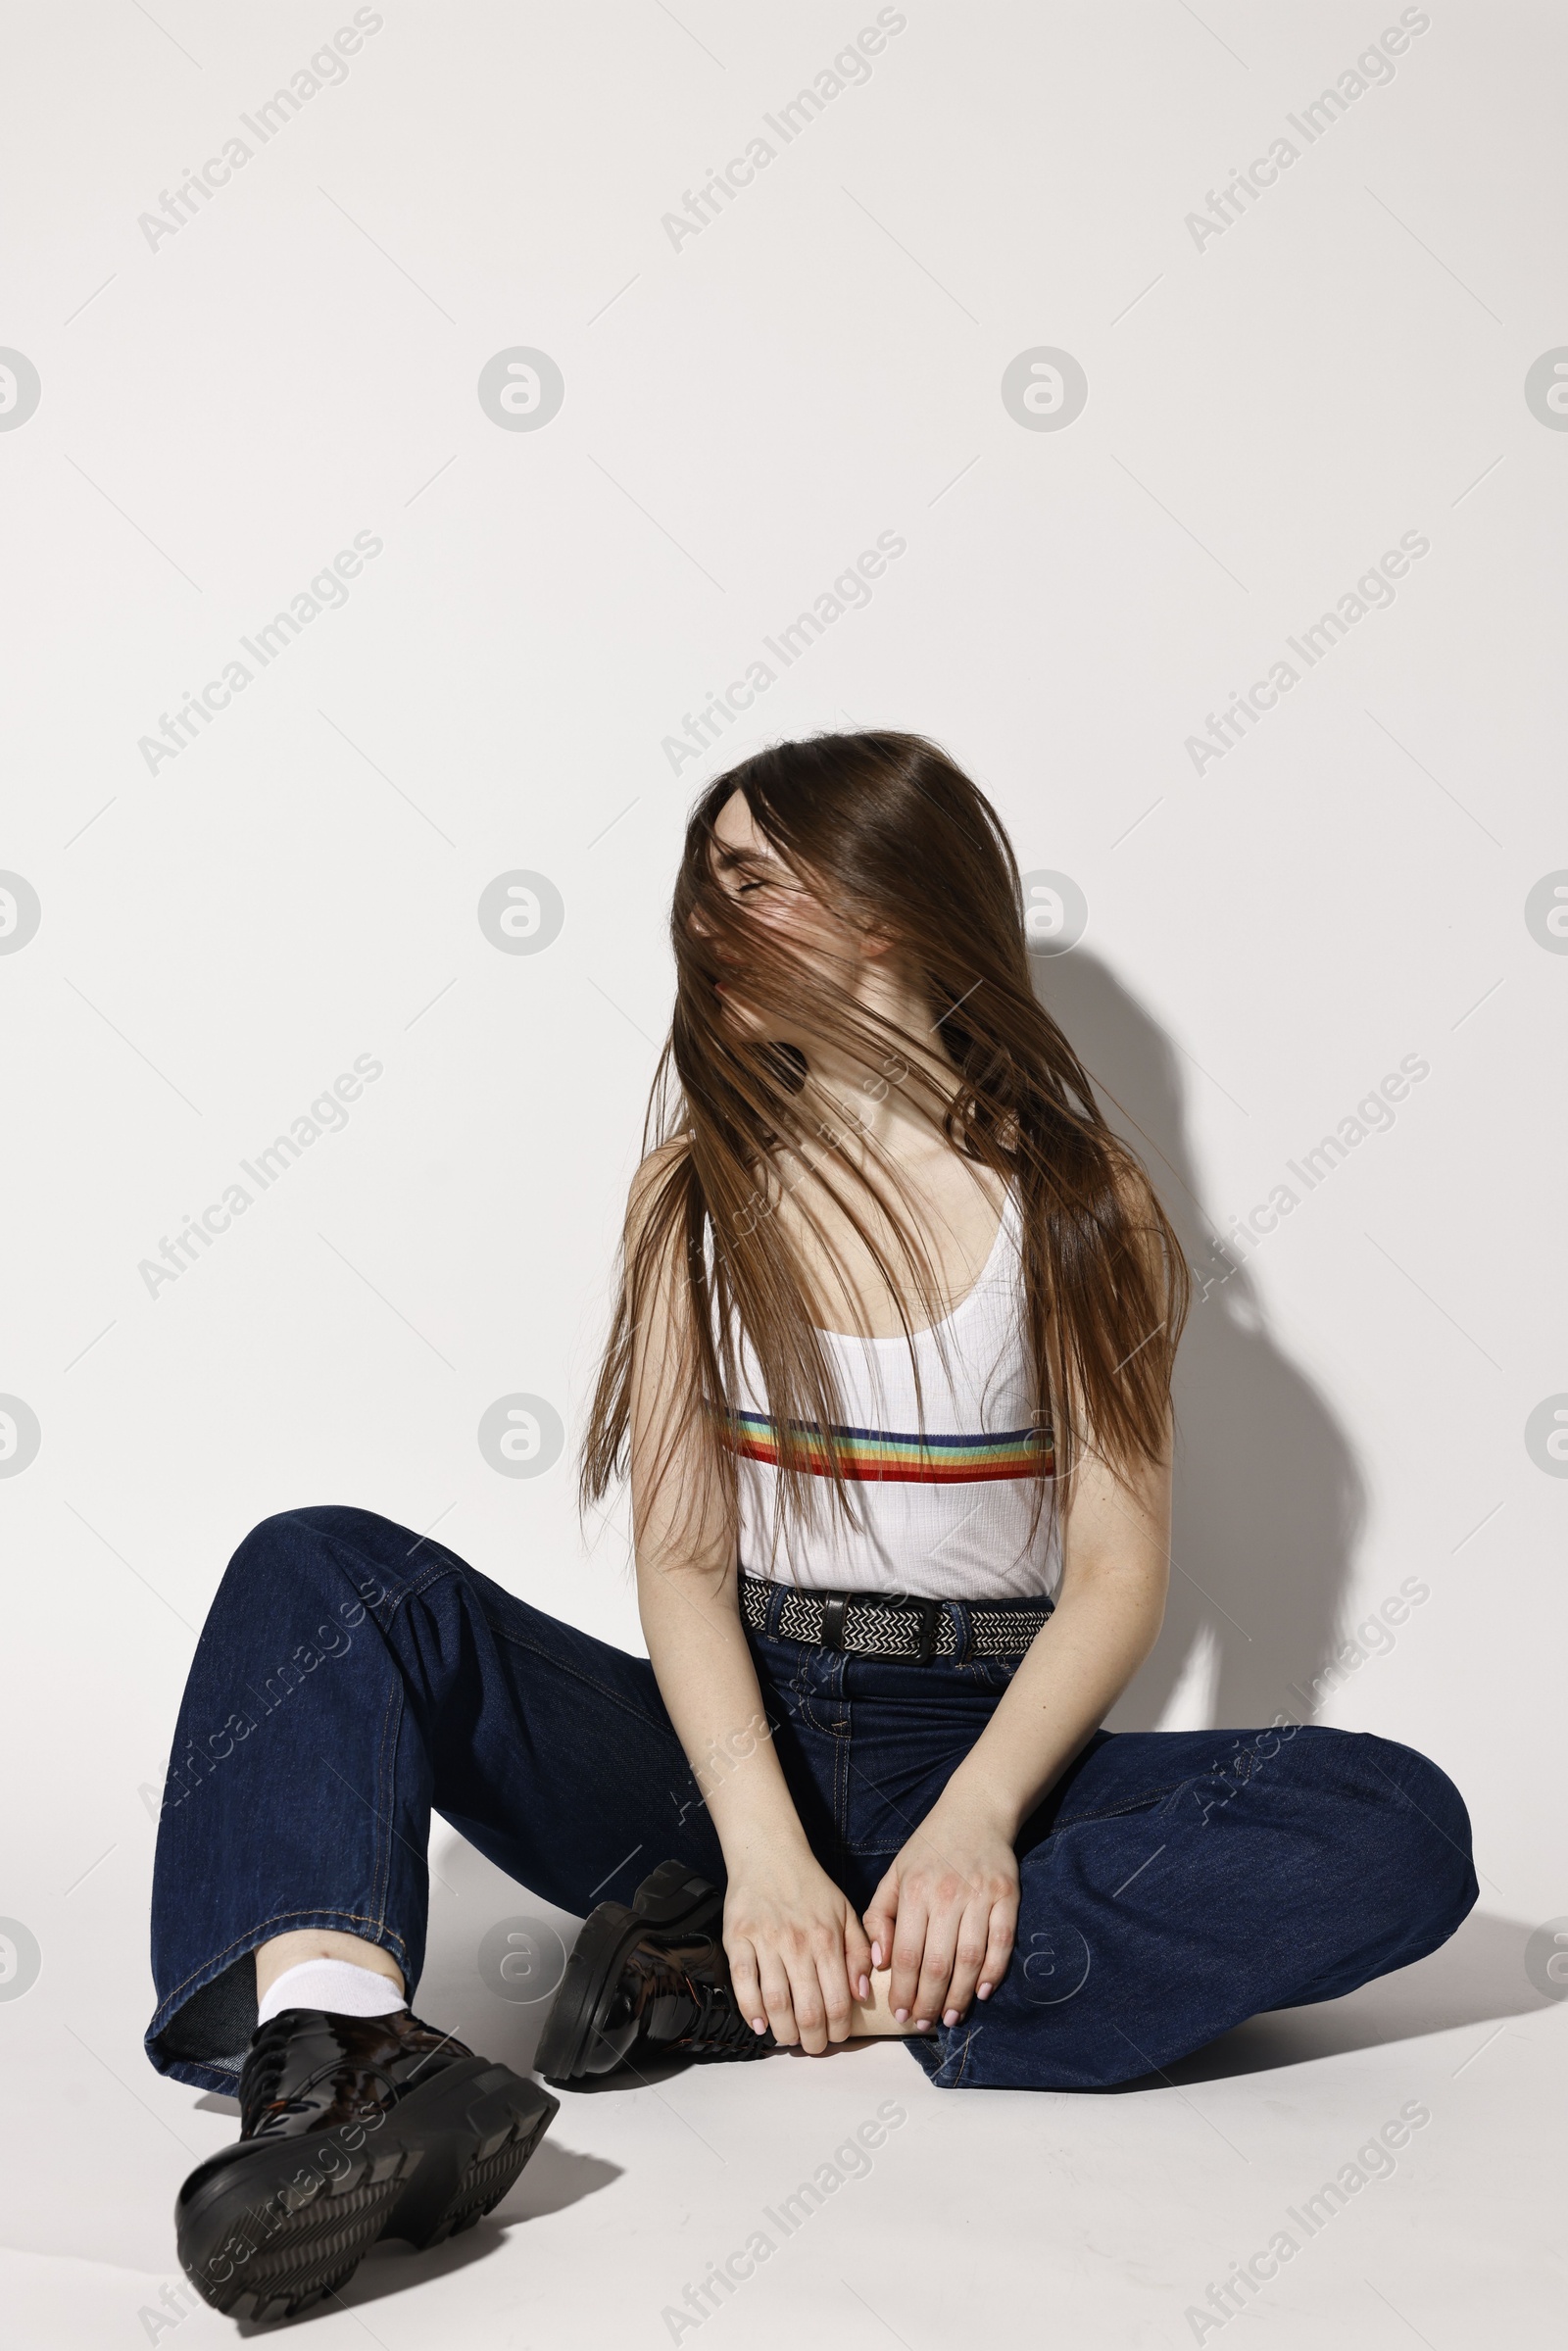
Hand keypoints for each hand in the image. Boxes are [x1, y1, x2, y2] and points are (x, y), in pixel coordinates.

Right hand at [723, 1850, 872, 2053]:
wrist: (769, 1854)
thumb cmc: (811, 1887)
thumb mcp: (846, 1912)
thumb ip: (860, 1951)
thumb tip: (861, 1993)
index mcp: (828, 1939)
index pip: (837, 2000)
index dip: (838, 2029)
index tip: (836, 2038)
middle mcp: (798, 1943)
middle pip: (807, 2009)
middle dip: (813, 2040)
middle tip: (812, 2047)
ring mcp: (765, 1941)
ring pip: (776, 2002)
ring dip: (784, 2031)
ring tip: (789, 2039)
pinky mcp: (737, 1938)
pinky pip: (743, 1983)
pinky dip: (750, 2010)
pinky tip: (760, 2024)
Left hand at [862, 1794, 1018, 2029]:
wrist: (975, 1811)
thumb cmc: (929, 1848)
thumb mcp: (894, 1874)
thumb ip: (880, 1917)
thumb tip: (880, 1963)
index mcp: (915, 1891)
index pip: (907, 1955)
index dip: (904, 1991)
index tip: (901, 2014)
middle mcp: (947, 1895)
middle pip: (938, 1964)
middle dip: (929, 2002)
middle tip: (925, 2023)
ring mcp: (980, 1896)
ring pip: (970, 1959)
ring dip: (960, 1995)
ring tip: (950, 2016)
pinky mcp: (1007, 1895)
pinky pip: (1002, 1943)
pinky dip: (994, 1972)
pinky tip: (983, 1992)